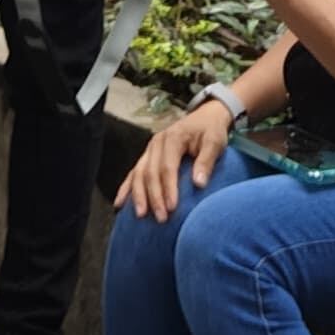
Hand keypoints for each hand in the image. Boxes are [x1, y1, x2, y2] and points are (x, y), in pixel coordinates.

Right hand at [120, 97, 231, 221]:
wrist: (205, 116)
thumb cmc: (211, 130)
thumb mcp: (215, 142)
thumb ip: (206, 161)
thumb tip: (199, 184)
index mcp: (172, 138)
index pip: (167, 167)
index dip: (168, 188)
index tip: (172, 208)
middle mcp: (156, 143)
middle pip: (150, 172)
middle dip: (153, 197)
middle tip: (161, 218)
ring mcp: (149, 150)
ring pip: (138, 174)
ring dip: (138, 195)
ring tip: (141, 215)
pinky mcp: (147, 156)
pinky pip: (133, 173)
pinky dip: (126, 189)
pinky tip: (120, 204)